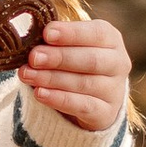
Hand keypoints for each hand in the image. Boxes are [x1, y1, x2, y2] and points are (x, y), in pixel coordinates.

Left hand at [21, 12, 129, 135]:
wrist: (91, 98)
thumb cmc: (74, 62)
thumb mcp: (69, 46)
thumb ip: (55, 40)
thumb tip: (30, 36)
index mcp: (111, 39)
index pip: (97, 33)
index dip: (72, 33)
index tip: (47, 33)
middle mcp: (118, 63)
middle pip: (91, 60)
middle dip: (59, 57)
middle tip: (33, 57)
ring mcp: (114, 90)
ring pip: (84, 83)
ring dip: (52, 79)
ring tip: (27, 75)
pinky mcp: (106, 113)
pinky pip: (82, 106)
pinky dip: (59, 99)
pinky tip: (40, 94)